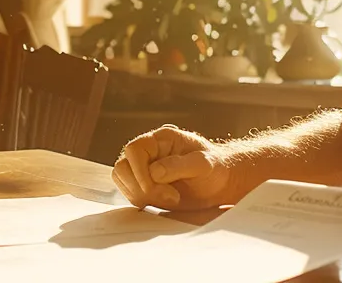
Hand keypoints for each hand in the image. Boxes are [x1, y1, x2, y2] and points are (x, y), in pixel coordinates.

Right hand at [112, 125, 238, 209]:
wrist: (220, 183)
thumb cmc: (216, 168)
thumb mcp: (205, 164)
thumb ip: (181, 165)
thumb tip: (154, 171)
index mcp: (161, 139)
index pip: (134, 150)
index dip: (139, 171)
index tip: (156, 188)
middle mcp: (148, 151)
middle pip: (122, 167)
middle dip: (142, 188)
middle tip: (171, 197)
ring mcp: (142, 168)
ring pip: (122, 181)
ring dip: (141, 196)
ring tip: (170, 199)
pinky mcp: (143, 184)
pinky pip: (128, 192)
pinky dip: (142, 201)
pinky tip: (164, 202)